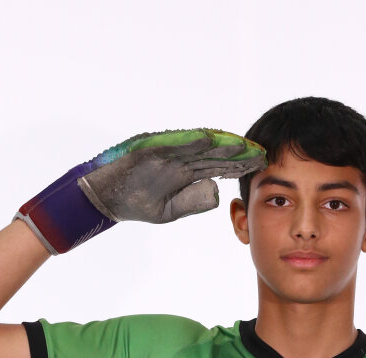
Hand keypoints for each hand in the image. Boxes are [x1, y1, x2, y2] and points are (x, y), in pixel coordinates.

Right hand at [15, 128, 265, 254]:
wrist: (104, 199)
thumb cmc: (136, 203)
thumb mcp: (169, 211)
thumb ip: (193, 202)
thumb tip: (217, 191)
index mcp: (185, 173)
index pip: (218, 167)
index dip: (238, 165)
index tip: (261, 166)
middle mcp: (179, 159)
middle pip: (213, 153)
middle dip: (237, 153)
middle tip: (261, 151)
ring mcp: (165, 152)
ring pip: (197, 146)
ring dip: (218, 143)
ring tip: (241, 143)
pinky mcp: (149, 149)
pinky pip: (172, 143)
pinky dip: (190, 140)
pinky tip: (209, 139)